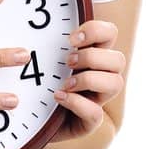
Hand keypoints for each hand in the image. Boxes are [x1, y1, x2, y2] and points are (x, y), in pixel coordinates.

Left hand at [45, 18, 125, 144]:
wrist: (28, 119)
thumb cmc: (37, 85)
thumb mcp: (41, 61)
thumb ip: (48, 45)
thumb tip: (34, 27)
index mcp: (92, 55)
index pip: (110, 33)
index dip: (96, 31)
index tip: (70, 39)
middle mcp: (100, 76)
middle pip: (119, 59)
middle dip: (92, 57)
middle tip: (68, 61)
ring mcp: (97, 99)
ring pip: (116, 83)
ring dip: (89, 79)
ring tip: (65, 83)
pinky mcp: (88, 121)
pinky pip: (95, 113)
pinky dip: (77, 103)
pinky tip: (59, 97)